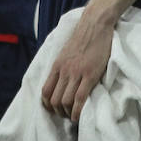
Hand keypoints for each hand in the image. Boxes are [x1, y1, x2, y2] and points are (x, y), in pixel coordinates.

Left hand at [41, 5, 114, 122]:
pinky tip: (78, 116)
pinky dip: (77, 112)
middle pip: (54, 100)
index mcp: (57, 65)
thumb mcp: (66, 53)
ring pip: (65, 102)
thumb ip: (62, 67)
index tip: (54, 109)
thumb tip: (61, 82)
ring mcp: (76, 73)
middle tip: (65, 115)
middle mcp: (64, 71)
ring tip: (73, 116)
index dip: (48, 105)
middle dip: (58, 112)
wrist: (95, 24)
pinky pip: (80, 99)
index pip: (45, 91)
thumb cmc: (83, 37)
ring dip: (67, 114)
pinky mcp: (90, 75)